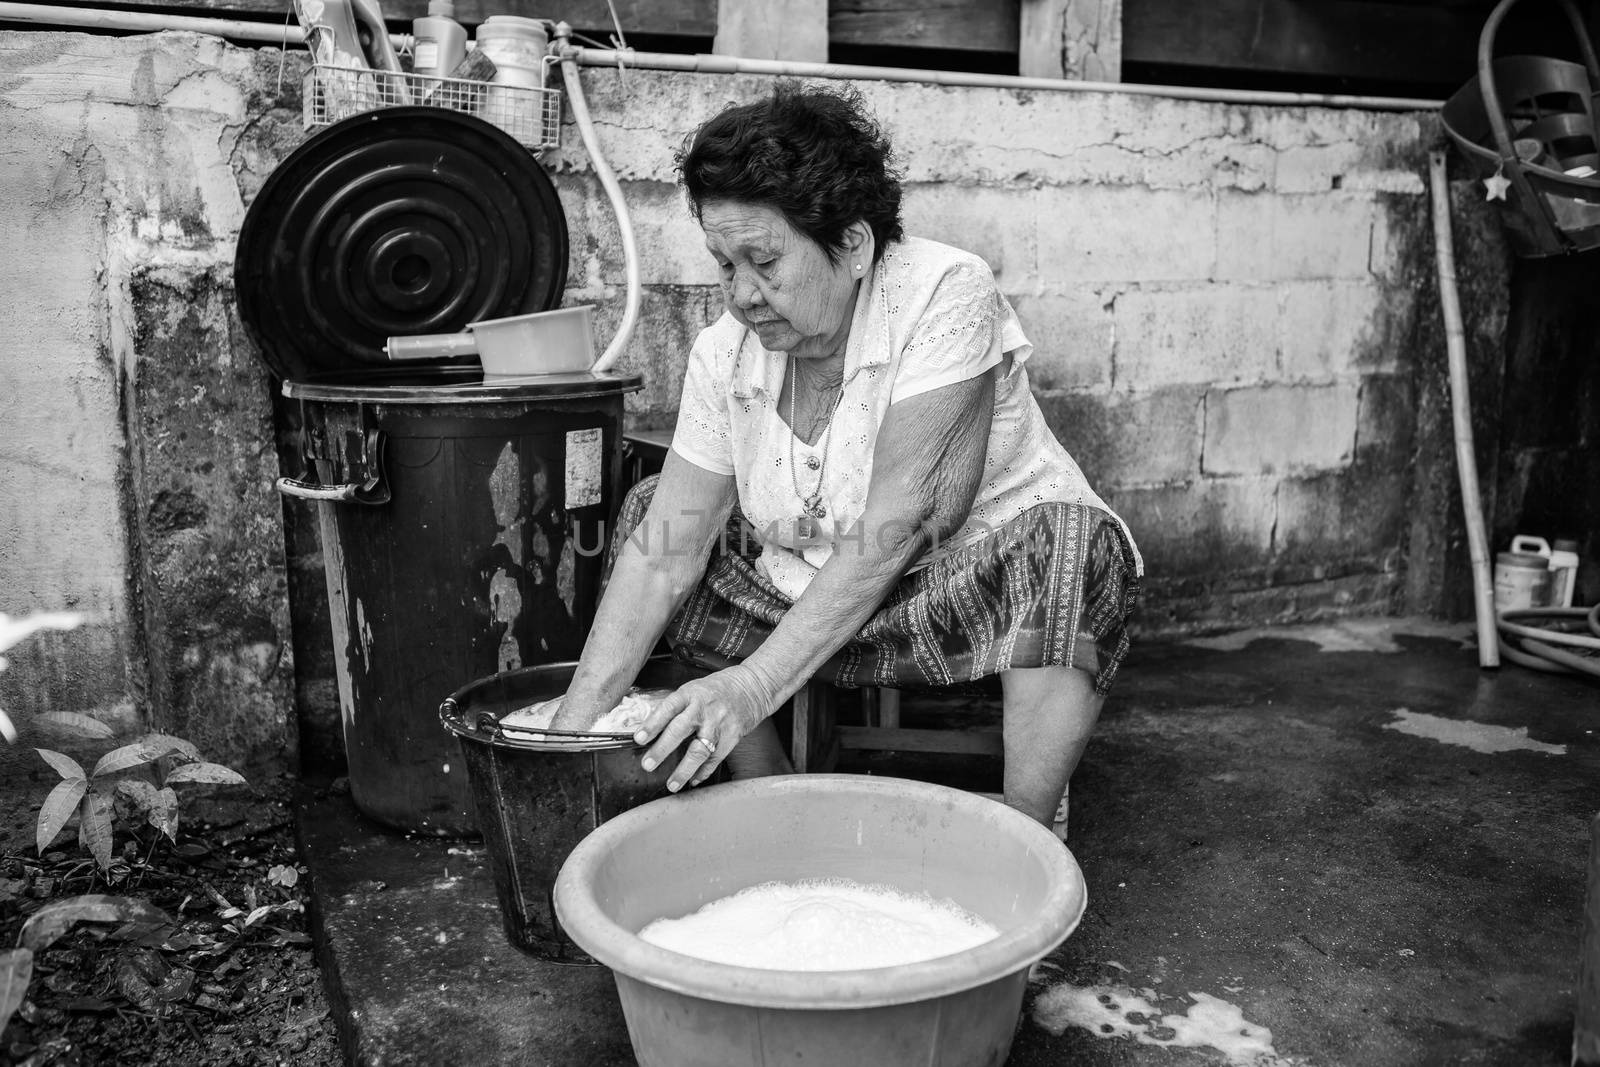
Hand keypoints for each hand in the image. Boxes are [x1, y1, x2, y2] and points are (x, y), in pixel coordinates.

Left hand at [633, 665, 775, 792]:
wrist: (753, 686)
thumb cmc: (718, 688)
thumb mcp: (694, 689)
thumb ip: (676, 707)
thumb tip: (651, 728)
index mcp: (690, 694)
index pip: (668, 709)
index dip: (652, 724)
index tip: (639, 738)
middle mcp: (704, 709)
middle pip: (680, 730)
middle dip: (662, 750)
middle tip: (648, 764)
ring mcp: (719, 724)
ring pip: (699, 750)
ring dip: (684, 769)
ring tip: (672, 784)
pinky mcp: (732, 736)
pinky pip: (715, 758)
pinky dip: (704, 771)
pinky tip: (693, 779)